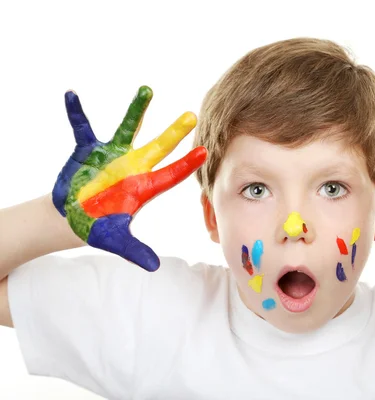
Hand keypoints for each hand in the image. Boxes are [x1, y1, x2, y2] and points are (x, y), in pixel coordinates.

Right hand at [52, 86, 206, 270]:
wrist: (72, 218)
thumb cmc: (98, 227)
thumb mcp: (116, 240)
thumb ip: (135, 250)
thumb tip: (154, 267)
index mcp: (143, 186)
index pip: (171, 174)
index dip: (187, 164)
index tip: (205, 152)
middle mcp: (133, 166)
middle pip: (158, 146)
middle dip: (174, 132)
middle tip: (192, 115)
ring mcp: (112, 156)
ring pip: (128, 129)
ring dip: (137, 110)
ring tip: (148, 89)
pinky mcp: (88, 150)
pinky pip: (82, 127)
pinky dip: (76, 112)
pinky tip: (71, 95)